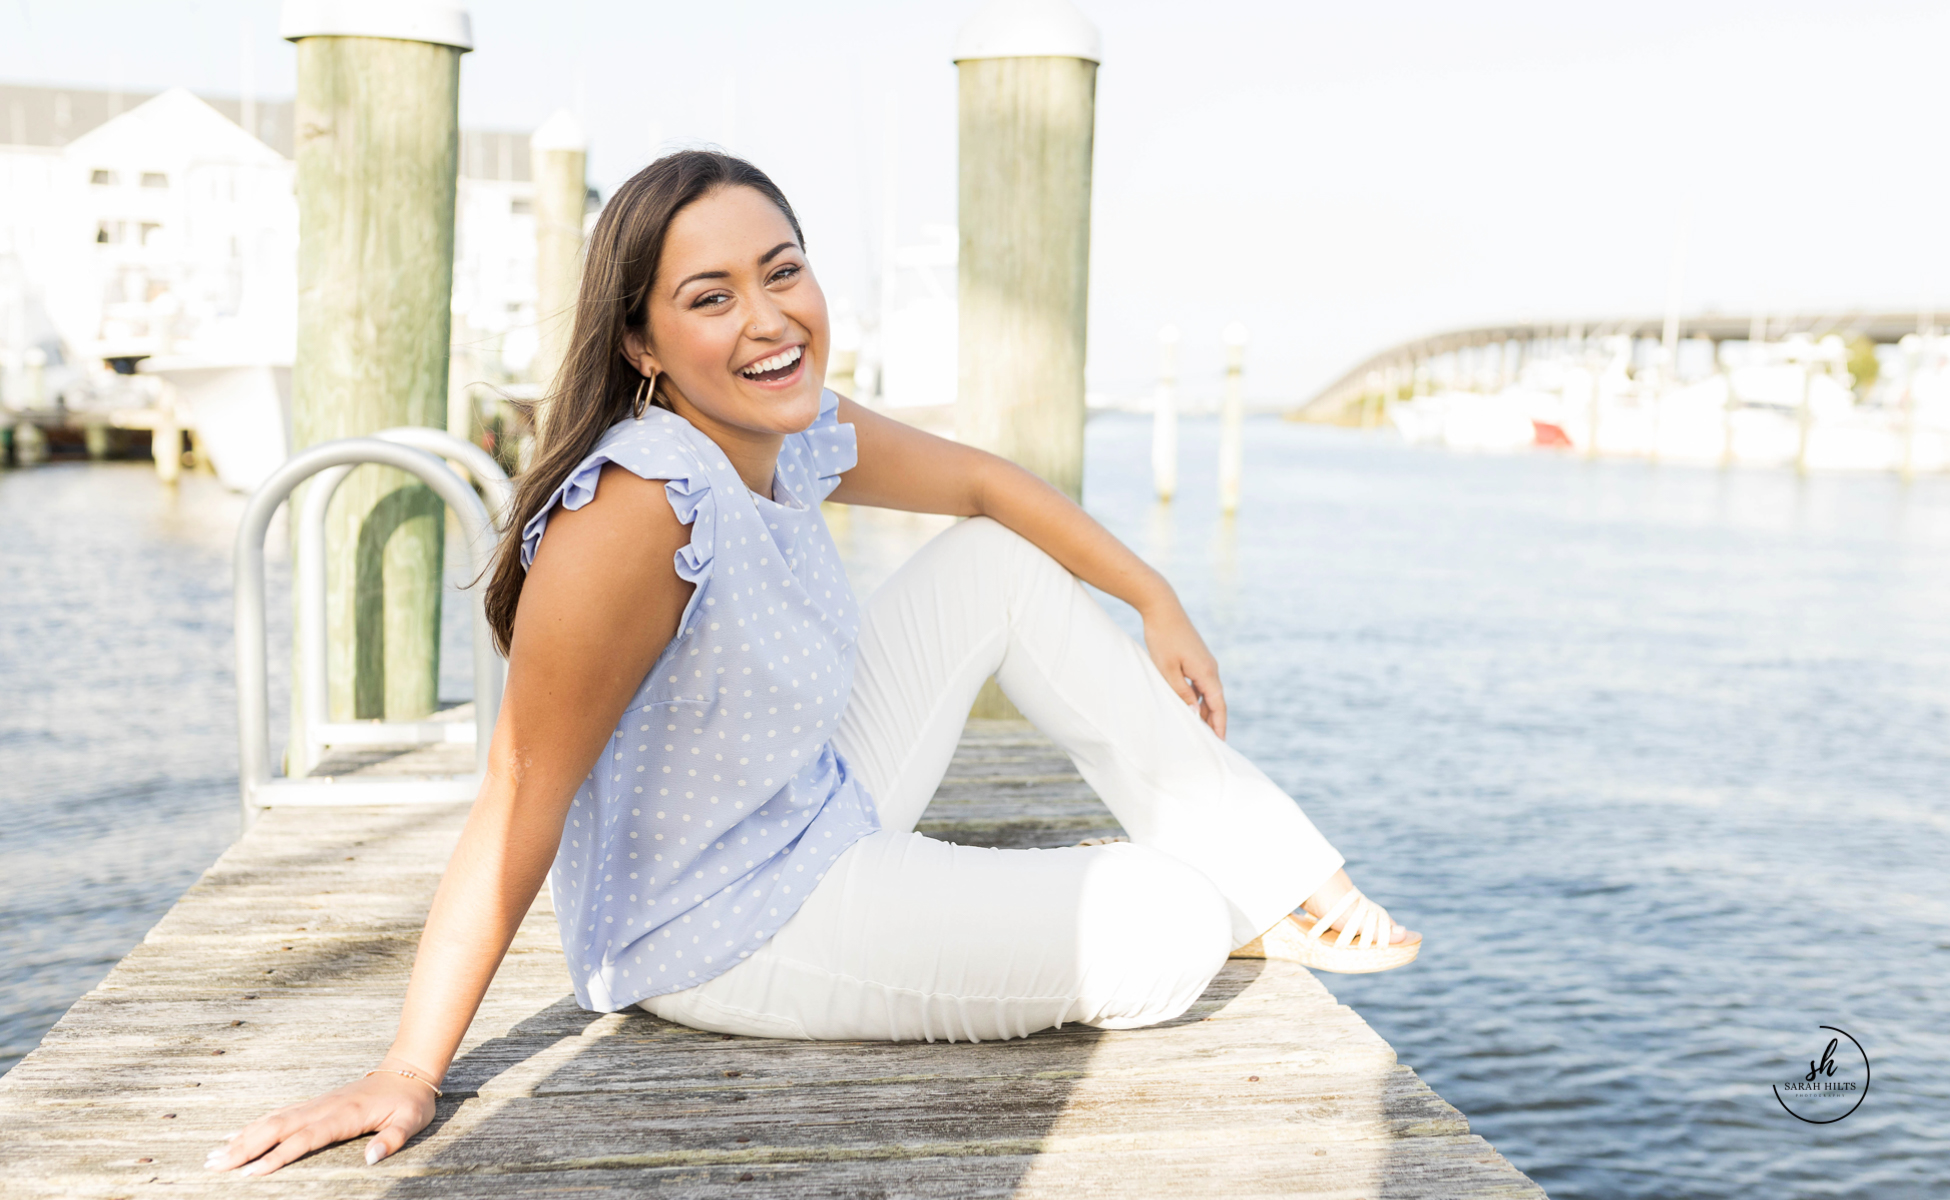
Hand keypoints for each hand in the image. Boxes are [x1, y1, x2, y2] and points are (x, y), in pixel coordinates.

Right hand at [204, 1065, 437, 1176]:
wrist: (408, 1069)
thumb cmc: (410, 1101)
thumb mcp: (411, 1121)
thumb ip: (392, 1140)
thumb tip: (371, 1159)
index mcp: (344, 1116)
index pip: (303, 1139)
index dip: (277, 1156)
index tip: (250, 1174)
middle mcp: (323, 1107)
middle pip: (277, 1128)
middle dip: (244, 1148)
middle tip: (213, 1167)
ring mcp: (317, 1103)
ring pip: (273, 1120)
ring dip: (243, 1137)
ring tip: (214, 1156)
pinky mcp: (315, 1103)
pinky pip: (280, 1114)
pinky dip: (255, 1126)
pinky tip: (236, 1137)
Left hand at [1141, 602, 1226, 738]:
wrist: (1163, 608)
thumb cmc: (1162, 638)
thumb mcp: (1167, 670)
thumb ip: (1181, 692)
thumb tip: (1194, 713)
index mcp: (1206, 672)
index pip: (1218, 705)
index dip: (1220, 725)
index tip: (1220, 743)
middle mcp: (1210, 668)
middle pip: (1216, 701)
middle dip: (1215, 722)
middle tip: (1212, 742)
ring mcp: (1205, 661)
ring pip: (1209, 692)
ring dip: (1205, 710)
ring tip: (1199, 729)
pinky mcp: (1197, 657)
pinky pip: (1202, 682)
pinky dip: (1198, 697)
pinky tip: (1189, 705)